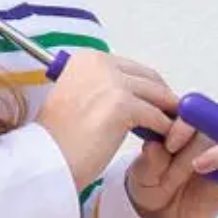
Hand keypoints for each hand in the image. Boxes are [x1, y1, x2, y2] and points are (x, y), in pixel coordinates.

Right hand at [36, 52, 178, 191]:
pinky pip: (157, 116)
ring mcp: (111, 82)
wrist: (45, 158)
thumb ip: (103, 89)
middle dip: (163, 98)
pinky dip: (164, 130)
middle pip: (149, 78)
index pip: (132, 68)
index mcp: (86, 59)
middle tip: (171, 118)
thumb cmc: (58, 138)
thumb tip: (136, 93)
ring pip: (157, 96)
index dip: (147, 88)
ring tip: (172, 131)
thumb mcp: (77, 98)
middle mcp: (99, 63)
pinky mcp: (123, 105)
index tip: (156, 104)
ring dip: (168, 114)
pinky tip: (164, 141)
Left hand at [126, 117, 217, 217]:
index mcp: (186, 130)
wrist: (157, 213)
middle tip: (176, 167)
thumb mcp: (142, 174)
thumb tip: (155, 148)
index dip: (184, 125)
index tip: (168, 144)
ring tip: (199, 167)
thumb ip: (149, 162)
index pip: (194, 114)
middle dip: (194, 149)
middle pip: (216, 130)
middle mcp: (210, 140)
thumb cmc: (149, 183)